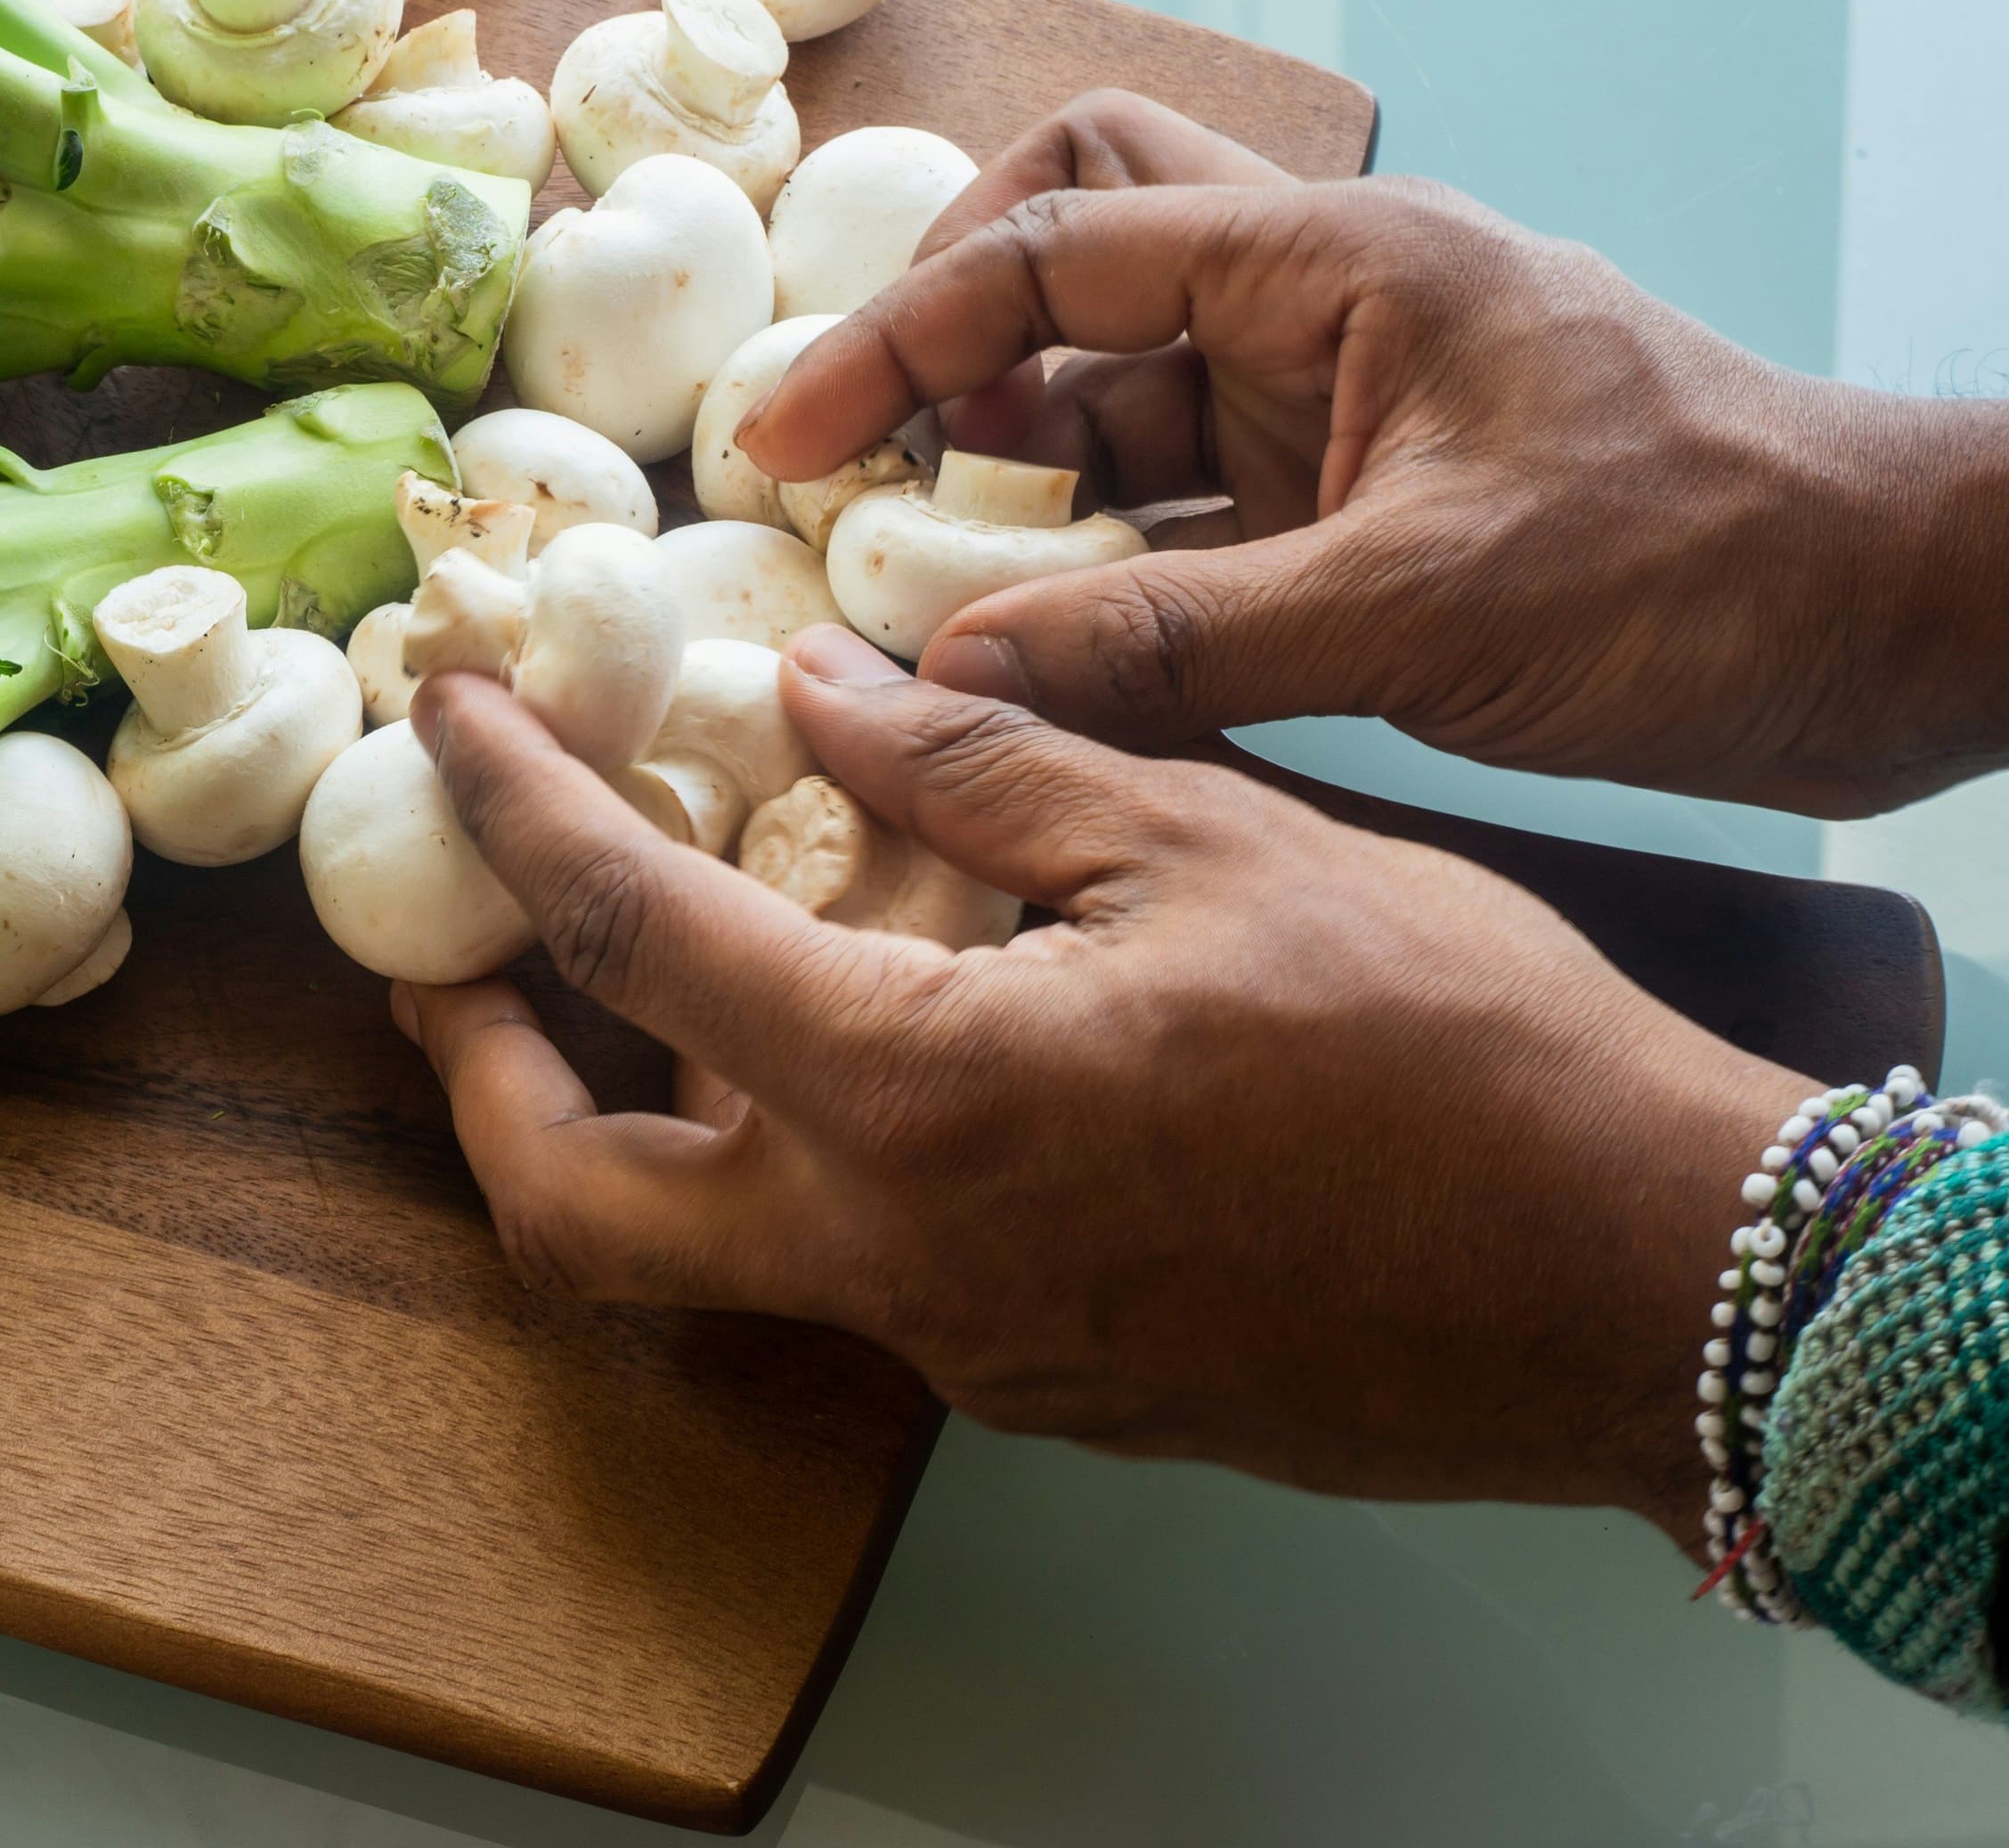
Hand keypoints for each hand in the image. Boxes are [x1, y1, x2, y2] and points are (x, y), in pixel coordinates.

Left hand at [399, 637, 1807, 1541]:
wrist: (1635, 1283)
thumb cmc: (1453, 1047)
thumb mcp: (1209, 843)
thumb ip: (984, 764)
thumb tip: (813, 695)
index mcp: (917, 1101)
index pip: (631, 941)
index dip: (511, 811)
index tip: (442, 714)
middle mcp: (898, 1262)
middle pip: (575, 1208)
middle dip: (479, 1073)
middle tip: (456, 954)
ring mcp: (965, 1349)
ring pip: (708, 1253)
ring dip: (633, 1117)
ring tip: (643, 972)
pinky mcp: (1041, 1382)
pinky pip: (853, 1272)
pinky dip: (799, 1152)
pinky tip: (859, 1038)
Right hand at [737, 91, 2008, 815]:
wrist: (1894, 627)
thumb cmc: (1705, 565)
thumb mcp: (1423, 608)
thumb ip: (1176, 640)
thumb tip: (954, 673)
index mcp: (1331, 267)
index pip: (1055, 245)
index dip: (898, 338)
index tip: (783, 441)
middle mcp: (1315, 320)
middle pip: (1069, 265)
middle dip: (950, 362)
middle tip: (862, 491)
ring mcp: (1331, 421)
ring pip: (1111, 414)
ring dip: (1014, 494)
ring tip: (920, 604)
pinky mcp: (1353, 524)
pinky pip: (1175, 530)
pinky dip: (1096, 583)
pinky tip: (1035, 667)